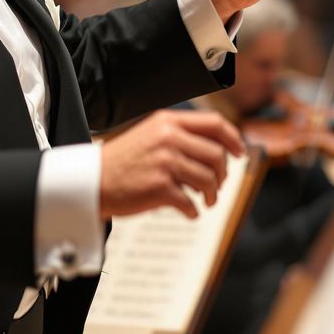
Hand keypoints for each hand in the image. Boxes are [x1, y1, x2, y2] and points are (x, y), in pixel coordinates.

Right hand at [99, 109, 244, 219]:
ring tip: (206, 200)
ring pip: (208, 180)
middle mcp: (169, 138)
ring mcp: (165, 162)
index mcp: (169, 122)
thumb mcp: (151, 134)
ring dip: (212, 194)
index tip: (240, 152)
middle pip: (217, 155)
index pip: (215, 123)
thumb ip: (180, 135)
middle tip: (217, 185)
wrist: (92, 180)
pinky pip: (191, 202)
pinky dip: (194, 210)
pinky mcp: (160, 187)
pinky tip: (189, 212)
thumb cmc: (123, 160)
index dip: (233, 138)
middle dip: (223, 174)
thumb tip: (218, 148)